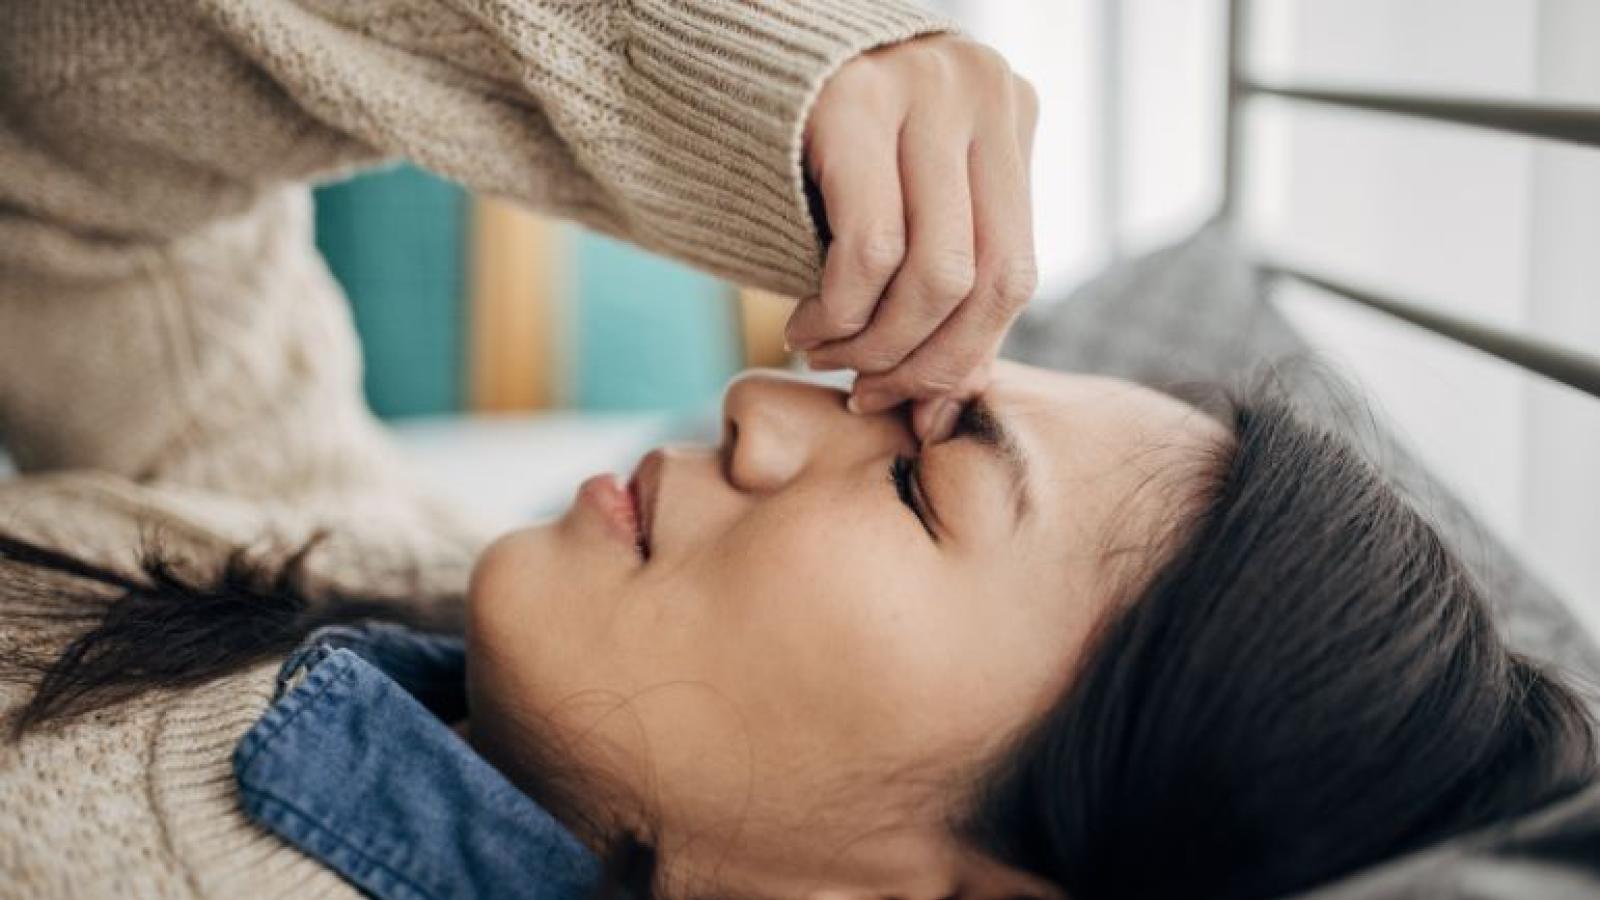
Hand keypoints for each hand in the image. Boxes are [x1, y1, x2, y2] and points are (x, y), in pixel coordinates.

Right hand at [785, 33, 1037, 443]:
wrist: (721, 51)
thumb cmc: (810, 144)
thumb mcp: (898, 199)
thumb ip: (937, 284)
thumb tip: (945, 409)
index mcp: (1008, 113)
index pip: (1016, 271)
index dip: (966, 358)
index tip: (914, 406)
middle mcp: (980, 92)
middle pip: (988, 279)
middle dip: (924, 363)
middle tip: (867, 392)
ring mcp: (923, 89)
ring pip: (934, 274)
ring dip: (874, 345)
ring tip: (824, 355)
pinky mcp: (851, 102)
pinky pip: (869, 249)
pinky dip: (838, 313)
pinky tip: (803, 325)